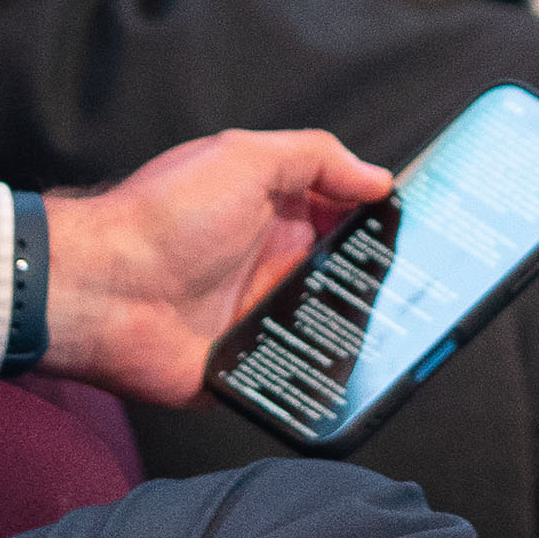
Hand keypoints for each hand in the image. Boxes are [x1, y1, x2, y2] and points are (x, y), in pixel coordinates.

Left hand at [39, 130, 400, 405]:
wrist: (103, 293)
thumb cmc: (164, 218)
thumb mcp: (244, 159)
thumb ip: (315, 157)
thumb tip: (377, 177)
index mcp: (275, 212)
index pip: (346, 215)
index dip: (385, 223)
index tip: (433, 233)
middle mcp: (272, 264)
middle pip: (347, 276)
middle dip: (388, 284)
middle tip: (434, 294)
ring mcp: (260, 316)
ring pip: (332, 328)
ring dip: (363, 332)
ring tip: (411, 341)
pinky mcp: (249, 366)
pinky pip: (299, 375)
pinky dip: (325, 378)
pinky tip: (359, 379)